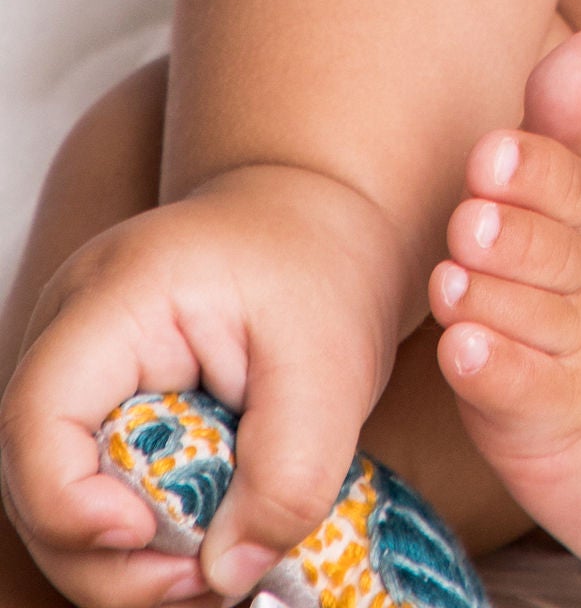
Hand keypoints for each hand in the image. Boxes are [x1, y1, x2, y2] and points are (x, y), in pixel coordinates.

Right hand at [0, 165, 407, 607]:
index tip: (153, 533)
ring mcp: (77, 376)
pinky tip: (203, 543)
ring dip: (127, 562)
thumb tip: (228, 576)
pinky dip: (140, 540)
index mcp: (116, 297)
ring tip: (216, 566)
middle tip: (205, 578)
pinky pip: (92, 497)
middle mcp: (71, 336)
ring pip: (57, 507)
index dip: (72, 503)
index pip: (39, 419)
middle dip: (110, 560)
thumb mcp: (333, 365)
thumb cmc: (323, 269)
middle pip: (35, 484)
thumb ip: (290, 476)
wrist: (318, 219)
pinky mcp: (97, 411)